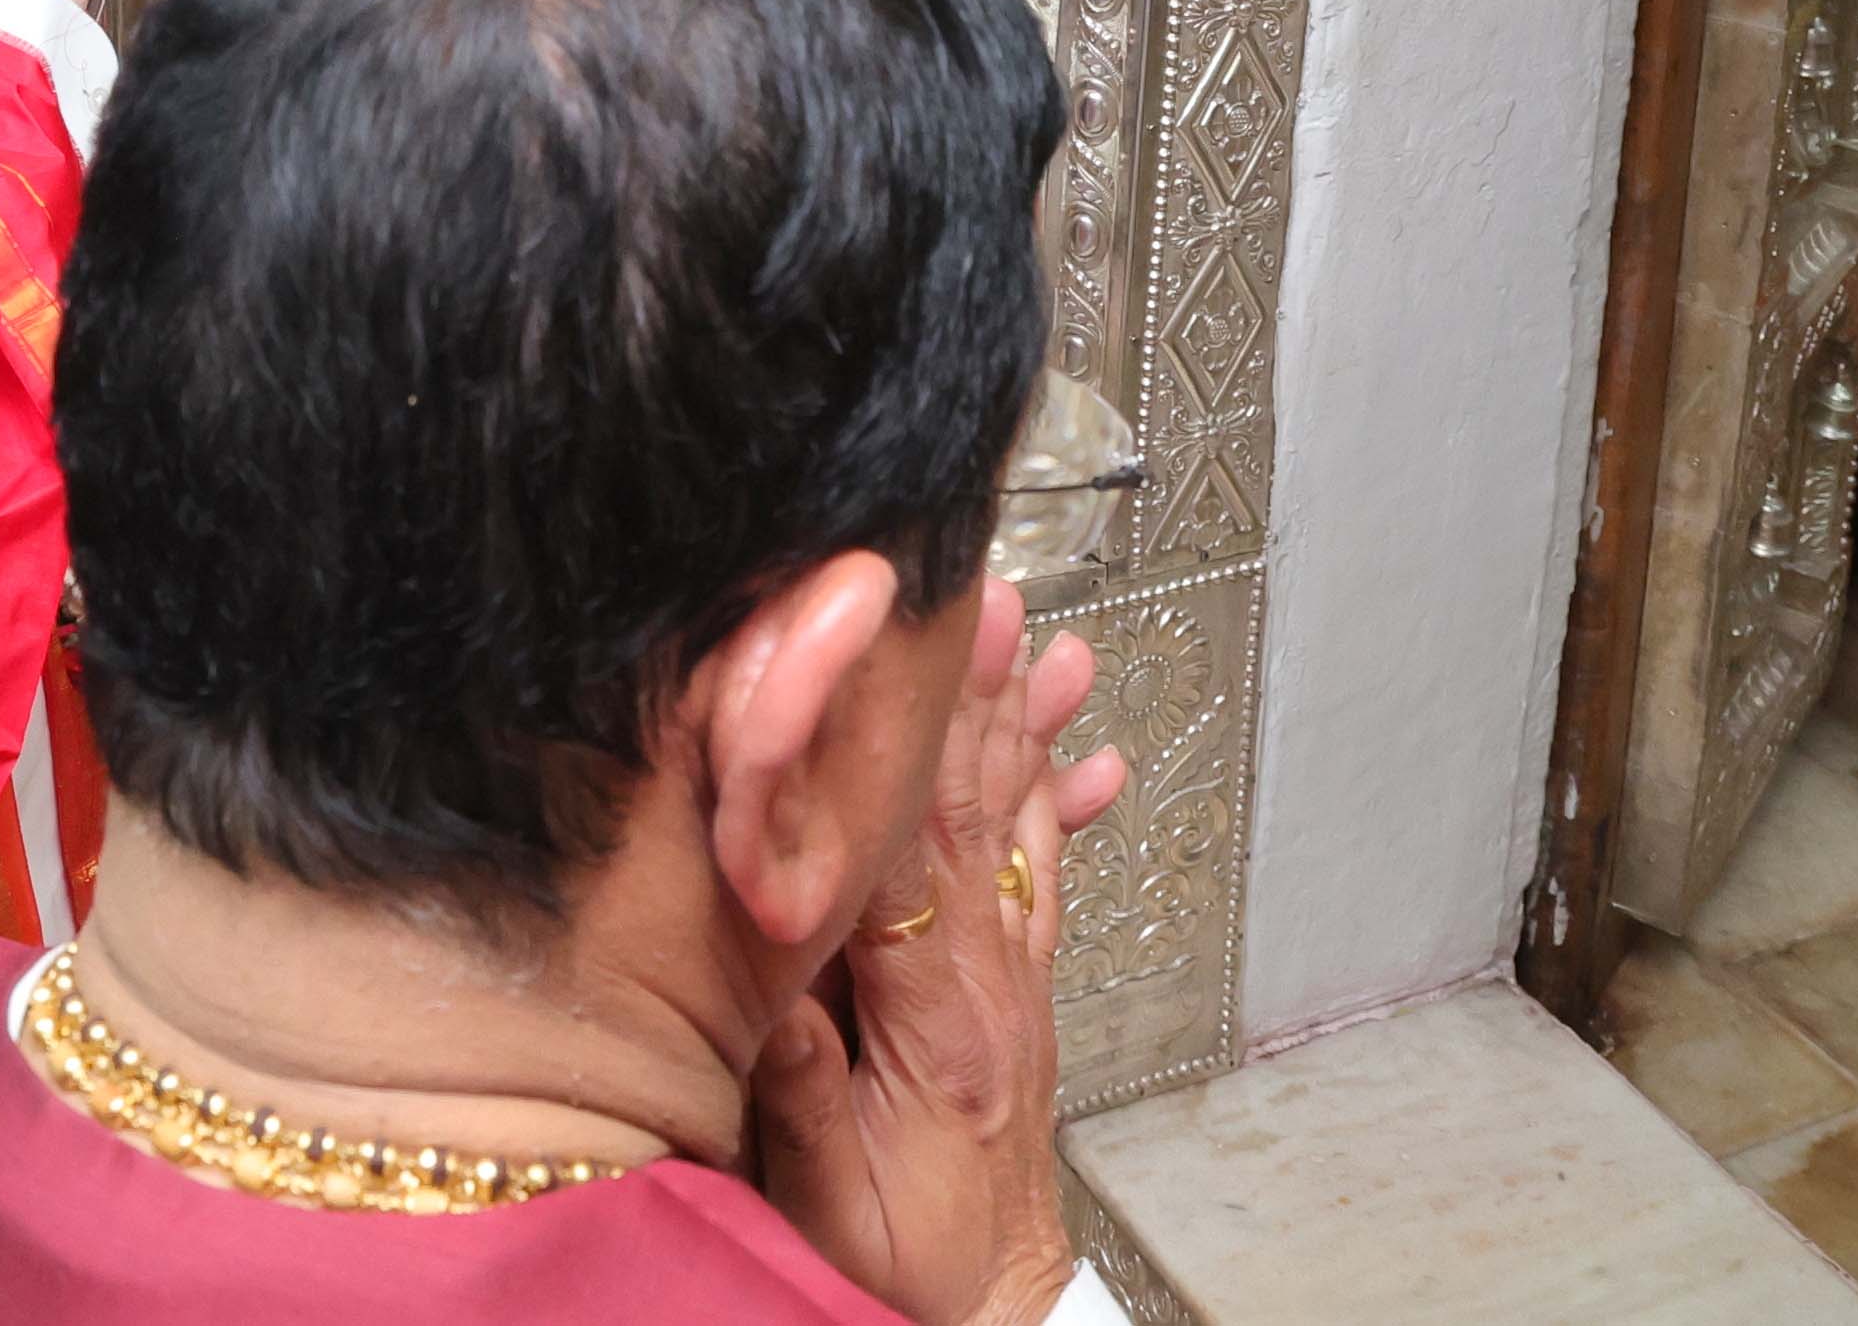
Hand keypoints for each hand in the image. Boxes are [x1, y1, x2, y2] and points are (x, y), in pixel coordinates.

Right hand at [753, 577, 1131, 1325]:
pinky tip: (1087, 756)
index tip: (891, 669)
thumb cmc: (906, 1266)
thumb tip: (769, 993)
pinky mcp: (1020, 995)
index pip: (913, 866)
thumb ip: (805, 1093)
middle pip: (972, 821)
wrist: (997, 1311)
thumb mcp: (828, 1202)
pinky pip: (1043, 882)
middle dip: (973, 705)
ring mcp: (1012, 986)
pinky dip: (1059, 809)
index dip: (901, 763)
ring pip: (1014, 836)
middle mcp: (989, 989)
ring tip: (1047, 645)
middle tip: (984, 603)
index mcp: (939, 1024)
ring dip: (1025, 734)